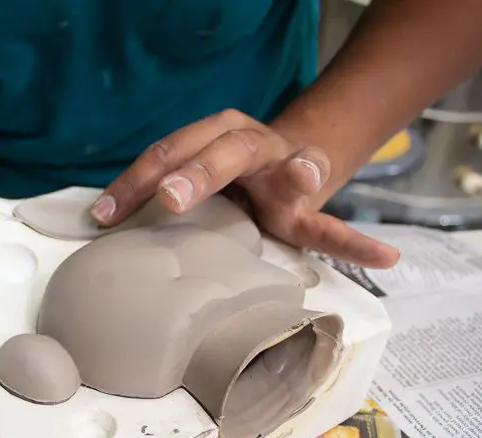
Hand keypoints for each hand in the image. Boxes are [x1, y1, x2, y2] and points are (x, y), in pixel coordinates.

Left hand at [89, 109, 399, 267]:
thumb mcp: (191, 173)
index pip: (169, 151)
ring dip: (299, 171)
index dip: (134, 182)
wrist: (285, 162)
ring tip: (307, 176)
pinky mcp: (311, 209)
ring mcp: (288, 173)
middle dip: (196, 171)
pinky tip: (385, 258)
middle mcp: (254, 145)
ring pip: (292, 168)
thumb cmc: (223, 176)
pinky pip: (334, 226)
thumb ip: (153, 190)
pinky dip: (357, 243)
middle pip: (223, 151)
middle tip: (171, 198)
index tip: (104, 214)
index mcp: (215, 134)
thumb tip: (95, 221)